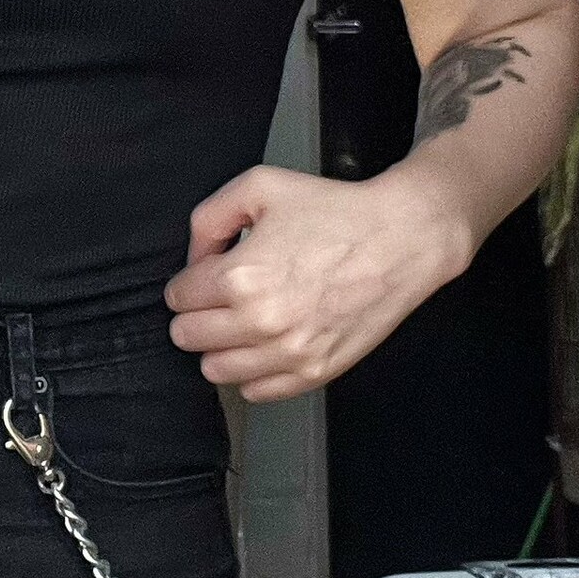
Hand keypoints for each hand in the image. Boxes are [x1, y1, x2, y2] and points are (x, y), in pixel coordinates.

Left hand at [161, 164, 464, 401]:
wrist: (400, 238)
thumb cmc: (336, 211)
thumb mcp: (259, 186)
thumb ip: (209, 219)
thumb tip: (194, 259)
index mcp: (240, 276)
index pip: (179, 297)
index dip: (188, 281)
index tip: (205, 274)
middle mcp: (260, 322)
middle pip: (188, 337)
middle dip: (195, 313)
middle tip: (218, 296)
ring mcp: (289, 353)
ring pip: (214, 369)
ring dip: (219, 344)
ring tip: (240, 319)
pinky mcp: (315, 372)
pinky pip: (255, 391)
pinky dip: (251, 370)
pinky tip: (264, 342)